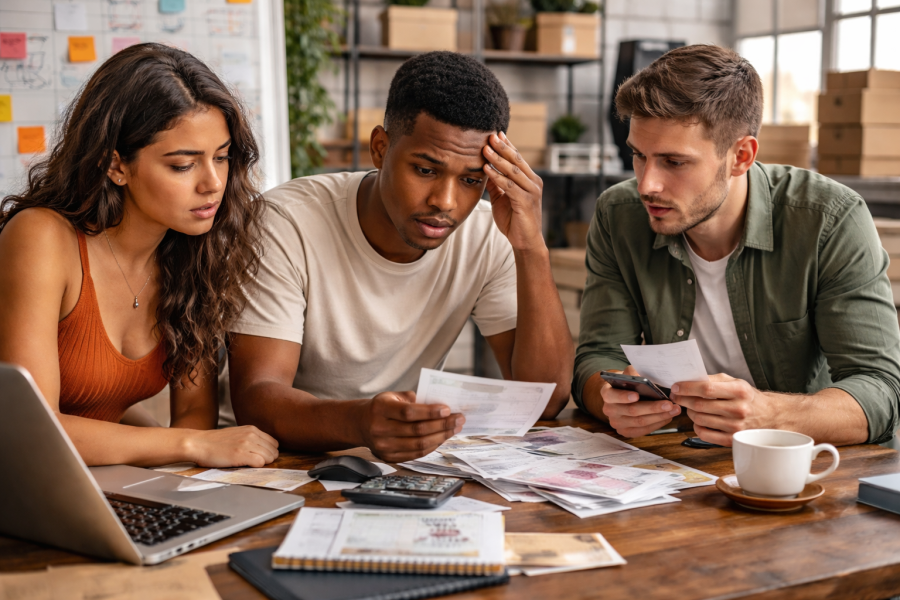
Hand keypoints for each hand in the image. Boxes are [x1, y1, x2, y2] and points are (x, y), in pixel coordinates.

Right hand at [184, 425, 278, 467]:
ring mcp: (246, 444)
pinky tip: (246, 466)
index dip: (269, 452)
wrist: (198, 443)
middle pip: (273, 451)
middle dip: (268, 459)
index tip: (261, 457)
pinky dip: (256, 467)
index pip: (274, 443)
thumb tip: (264, 449)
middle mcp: (251, 435)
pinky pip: (260, 463)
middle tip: (255, 463)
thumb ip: (251, 438)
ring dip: (263, 463)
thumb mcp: (237, 434)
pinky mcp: (240, 454)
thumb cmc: (215, 442)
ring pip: (269, 457)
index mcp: (252, 429)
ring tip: (250, 464)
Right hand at [359, 391, 464, 462]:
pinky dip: (432, 446)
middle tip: (459, 419)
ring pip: (419, 445)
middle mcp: (380, 429)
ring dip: (441, 437)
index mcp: (380, 409)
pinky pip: (416, 454)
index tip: (448, 410)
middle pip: (417, 431)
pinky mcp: (389, 457)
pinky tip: (442, 438)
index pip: (408, 413)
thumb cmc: (383, 407)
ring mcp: (383, 446)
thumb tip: (442, 408)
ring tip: (454, 428)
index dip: (430, 412)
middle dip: (442, 425)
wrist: (361, 424)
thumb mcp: (394, 396)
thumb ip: (415, 400)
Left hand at [482, 132, 543, 251]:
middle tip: (490, 135)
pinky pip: (509, 186)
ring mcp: (531, 191)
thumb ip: (496, 185)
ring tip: (485, 149)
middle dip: (502, 147)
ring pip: (513, 170)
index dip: (507, 145)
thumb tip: (485, 170)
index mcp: (530, 180)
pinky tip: (486, 169)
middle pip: (516, 160)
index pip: (517, 158)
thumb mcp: (502, 199)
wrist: (525, 242)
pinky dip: (497, 176)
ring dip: (498, 159)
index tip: (496, 134)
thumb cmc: (514, 221)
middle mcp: (533, 183)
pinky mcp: (525, 201)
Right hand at [598, 366, 681, 436]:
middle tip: (669, 404)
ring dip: (659, 416)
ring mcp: (617, 423)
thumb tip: (640, 375)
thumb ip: (632, 373)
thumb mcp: (627, 374)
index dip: (624, 396)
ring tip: (674, 410)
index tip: (637, 395)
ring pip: (640, 422)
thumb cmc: (627, 384)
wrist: (622, 397)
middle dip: (652, 408)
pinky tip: (667, 417)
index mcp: (607, 393)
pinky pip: (643, 430)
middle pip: (632, 411)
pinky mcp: (625, 432)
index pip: (612, 396)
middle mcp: (609, 410)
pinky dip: (657, 424)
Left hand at [670, 374, 771, 446]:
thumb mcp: (734, 381)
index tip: (676, 387)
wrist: (768, 415)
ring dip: (689, 412)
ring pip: (699, 419)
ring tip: (691, 407)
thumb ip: (712, 379)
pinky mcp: (731, 440)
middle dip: (683, 399)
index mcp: (739, 391)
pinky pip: (704, 434)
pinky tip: (699, 420)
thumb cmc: (747, 397)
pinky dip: (696, 427)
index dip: (687, 387)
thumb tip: (689, 380)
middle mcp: (738, 409)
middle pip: (700, 405)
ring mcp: (735, 427)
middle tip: (677, 396)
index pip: (706, 388)